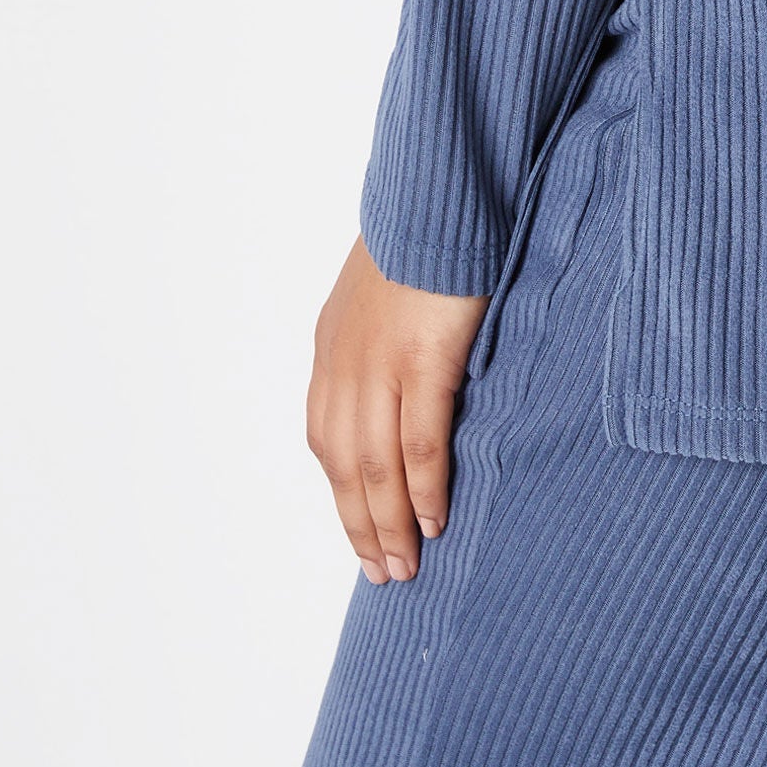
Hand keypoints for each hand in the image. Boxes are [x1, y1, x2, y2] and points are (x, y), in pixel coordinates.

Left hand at [305, 237, 488, 581]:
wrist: (439, 193)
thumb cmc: (425, 237)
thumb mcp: (382, 293)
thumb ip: (380, 341)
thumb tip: (398, 382)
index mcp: (332, 350)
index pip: (327, 442)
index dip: (345, 496)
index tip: (364, 534)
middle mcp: (346, 365)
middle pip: (344, 467)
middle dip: (363, 525)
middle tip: (385, 573)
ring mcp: (382, 364)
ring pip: (376, 467)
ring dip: (390, 523)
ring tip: (406, 565)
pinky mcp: (424, 359)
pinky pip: (420, 441)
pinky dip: (425, 487)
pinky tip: (435, 519)